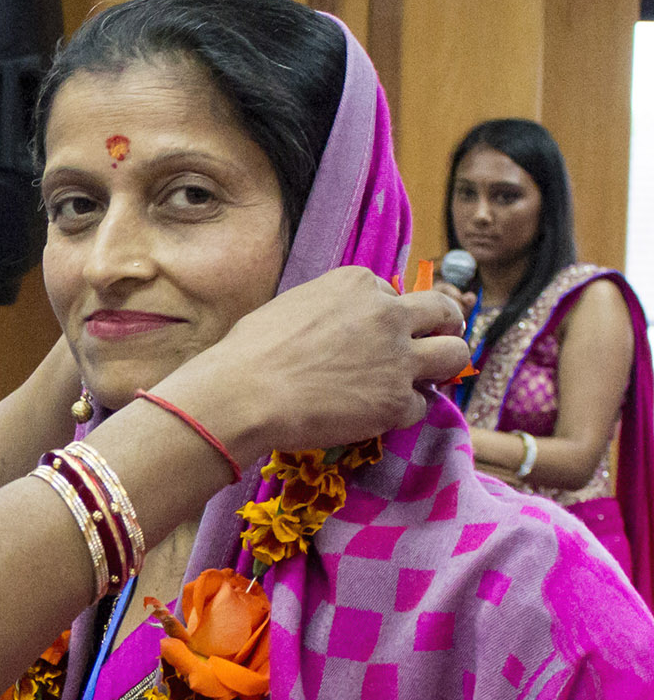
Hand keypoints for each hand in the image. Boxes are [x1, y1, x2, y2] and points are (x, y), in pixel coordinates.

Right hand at [153, 267, 468, 464]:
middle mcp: (387, 313)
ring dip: (443, 368)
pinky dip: (400, 412)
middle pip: (444, 312)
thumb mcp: (293, 306)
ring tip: (423, 382)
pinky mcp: (396, 401)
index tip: (372, 335)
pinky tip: (374, 417)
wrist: (244, 394)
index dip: (385, 316)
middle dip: (443, 327)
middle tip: (431, 346)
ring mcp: (397, 358)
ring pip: (455, 355)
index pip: (392, 294)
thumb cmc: (250, 351)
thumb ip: (330, 310)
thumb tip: (336, 330)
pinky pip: (420, 406)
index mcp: (358, 283)